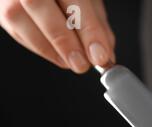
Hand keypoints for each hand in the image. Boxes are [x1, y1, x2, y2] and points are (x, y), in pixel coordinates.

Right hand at [0, 0, 114, 72]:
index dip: (88, 30)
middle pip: (37, 4)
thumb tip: (104, 54)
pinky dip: (40, 47)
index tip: (100, 56)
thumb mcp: (88, 1)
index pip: (73, 0)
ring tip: (73, 62)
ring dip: (51, 48)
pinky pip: (15, 29)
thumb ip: (96, 25)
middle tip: (83, 64)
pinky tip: (58, 55)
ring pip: (19, 18)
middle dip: (64, 41)